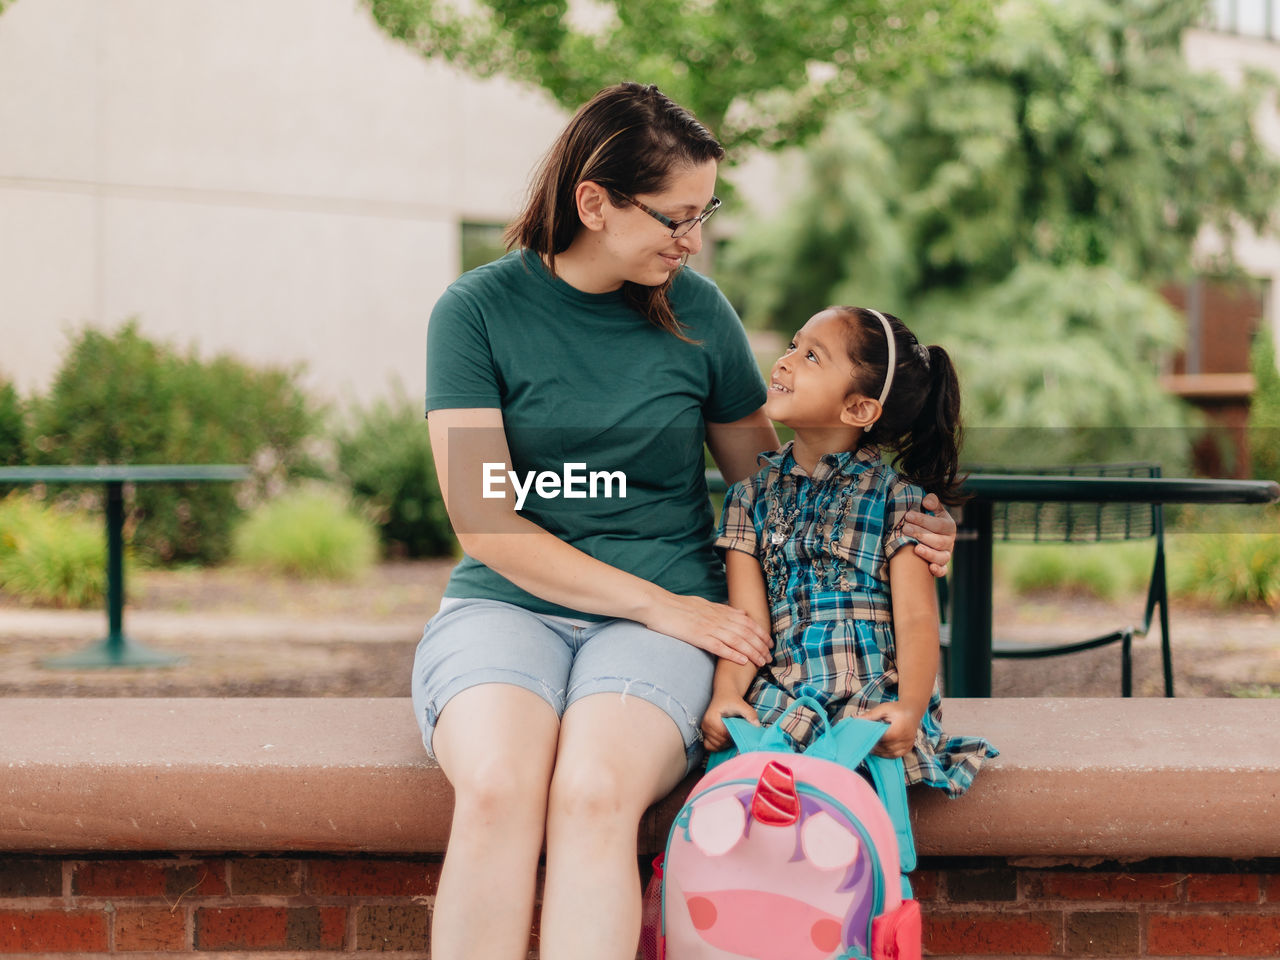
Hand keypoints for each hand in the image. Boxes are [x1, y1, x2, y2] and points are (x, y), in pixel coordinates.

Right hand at [643, 592, 771, 667]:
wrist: (658, 605)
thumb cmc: (677, 605)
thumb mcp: (703, 603)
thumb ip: (722, 609)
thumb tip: (739, 613)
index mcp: (719, 610)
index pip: (746, 622)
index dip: (760, 632)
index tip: (769, 643)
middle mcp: (717, 618)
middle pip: (745, 632)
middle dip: (760, 645)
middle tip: (770, 657)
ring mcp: (708, 627)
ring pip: (737, 640)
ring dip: (751, 652)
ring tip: (761, 662)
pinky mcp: (698, 636)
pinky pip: (719, 646)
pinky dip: (732, 654)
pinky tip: (742, 661)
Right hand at [701, 694, 759, 751]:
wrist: (724, 695)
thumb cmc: (731, 700)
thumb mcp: (742, 705)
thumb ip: (750, 714)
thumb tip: (757, 725)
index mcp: (712, 718)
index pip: (723, 735)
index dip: (733, 736)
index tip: (739, 730)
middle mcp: (705, 724)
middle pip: (720, 742)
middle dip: (730, 741)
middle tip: (737, 733)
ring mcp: (704, 729)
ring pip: (715, 745)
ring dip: (725, 744)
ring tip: (731, 735)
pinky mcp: (705, 733)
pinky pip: (709, 746)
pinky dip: (718, 746)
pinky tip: (725, 739)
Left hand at [860, 701, 921, 758]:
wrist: (912, 711)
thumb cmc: (896, 709)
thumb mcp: (883, 708)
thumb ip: (870, 715)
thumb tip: (856, 720)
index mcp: (899, 729)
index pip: (883, 739)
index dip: (873, 740)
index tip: (863, 739)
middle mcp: (905, 738)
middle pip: (886, 747)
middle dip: (875, 746)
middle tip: (864, 744)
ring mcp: (908, 744)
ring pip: (891, 753)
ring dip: (880, 752)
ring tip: (871, 747)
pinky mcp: (909, 747)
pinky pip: (896, 755)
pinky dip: (887, 754)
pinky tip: (880, 750)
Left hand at [903, 493, 955, 577]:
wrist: (929, 536)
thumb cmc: (928, 521)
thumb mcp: (932, 509)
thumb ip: (931, 502)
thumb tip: (927, 502)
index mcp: (949, 526)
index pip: (938, 524)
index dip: (923, 520)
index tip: (908, 515)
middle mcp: (949, 541)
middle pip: (938, 541)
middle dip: (921, 534)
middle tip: (905, 529)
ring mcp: (946, 554)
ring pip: (941, 557)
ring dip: (929, 553)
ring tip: (916, 549)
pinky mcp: (942, 566)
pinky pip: (943, 571)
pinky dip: (938, 571)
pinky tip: (930, 568)